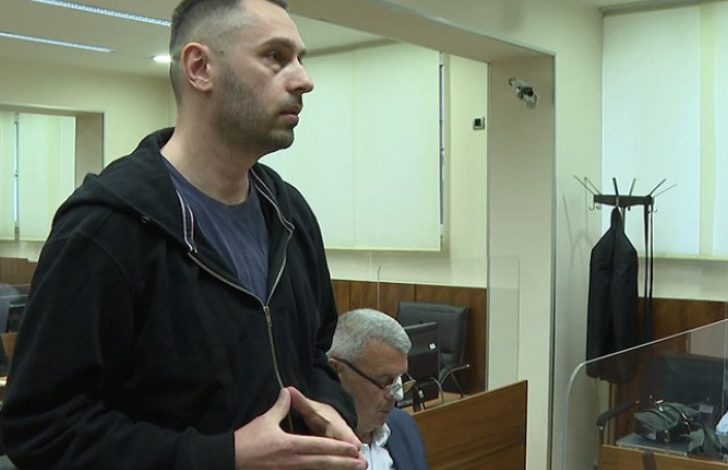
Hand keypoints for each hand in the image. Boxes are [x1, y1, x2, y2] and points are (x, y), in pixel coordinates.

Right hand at [233, 388, 366, 468]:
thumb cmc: (247, 440)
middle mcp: (293, 460)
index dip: (338, 447)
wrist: (229, 459)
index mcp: (291, 445)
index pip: (320, 446)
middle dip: (344, 462)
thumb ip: (281, 406)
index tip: (353, 448)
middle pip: (323, 462)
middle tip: (361, 463)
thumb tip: (287, 392)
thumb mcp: (265, 420)